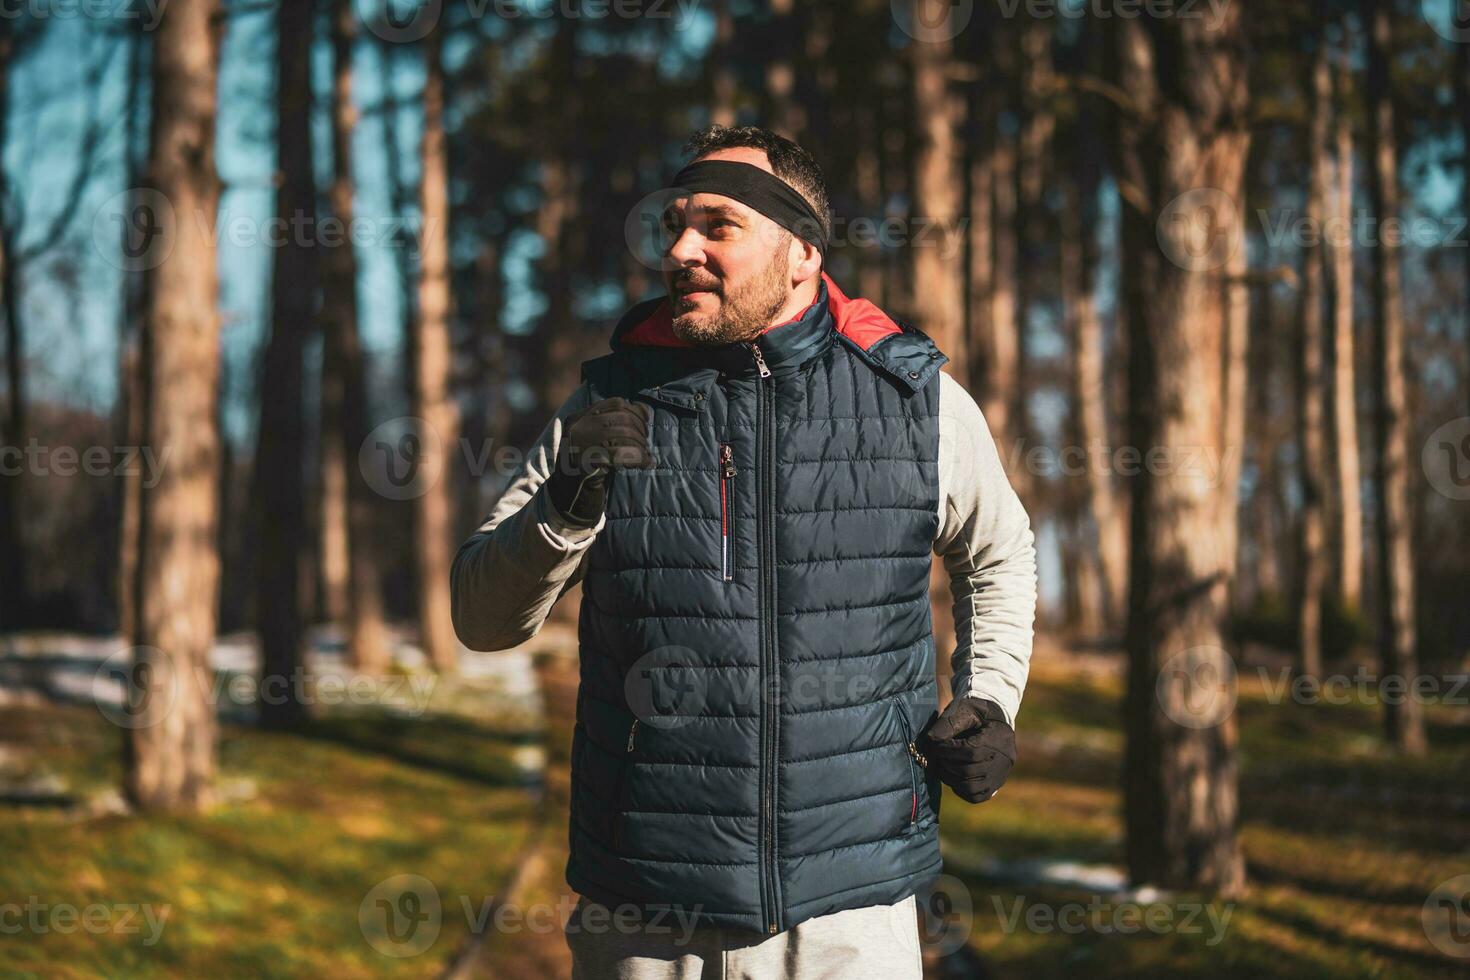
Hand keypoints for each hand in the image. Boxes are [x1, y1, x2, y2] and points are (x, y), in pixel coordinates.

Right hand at [545, 397, 653, 527]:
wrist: (568, 490)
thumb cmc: (587, 461)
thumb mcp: (594, 437)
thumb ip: (613, 423)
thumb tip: (644, 409)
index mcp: (579, 417)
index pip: (615, 403)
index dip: (635, 410)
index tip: (645, 421)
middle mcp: (578, 426)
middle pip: (622, 418)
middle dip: (640, 429)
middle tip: (646, 442)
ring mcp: (581, 442)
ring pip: (624, 434)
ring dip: (641, 444)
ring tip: (646, 454)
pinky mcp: (588, 461)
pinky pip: (622, 454)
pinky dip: (640, 458)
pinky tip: (646, 463)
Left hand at [918, 697, 1015, 803]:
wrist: (997, 721)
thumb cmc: (978, 714)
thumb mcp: (965, 710)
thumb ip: (948, 724)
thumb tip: (929, 741)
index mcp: (999, 739)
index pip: (971, 751)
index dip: (947, 751)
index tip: (934, 746)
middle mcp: (1004, 761)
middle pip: (969, 772)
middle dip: (946, 765)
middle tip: (935, 757)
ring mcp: (1001, 776)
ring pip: (972, 788)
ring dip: (950, 779)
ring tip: (941, 766)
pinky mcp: (996, 786)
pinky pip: (976, 797)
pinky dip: (960, 789)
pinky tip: (953, 776)